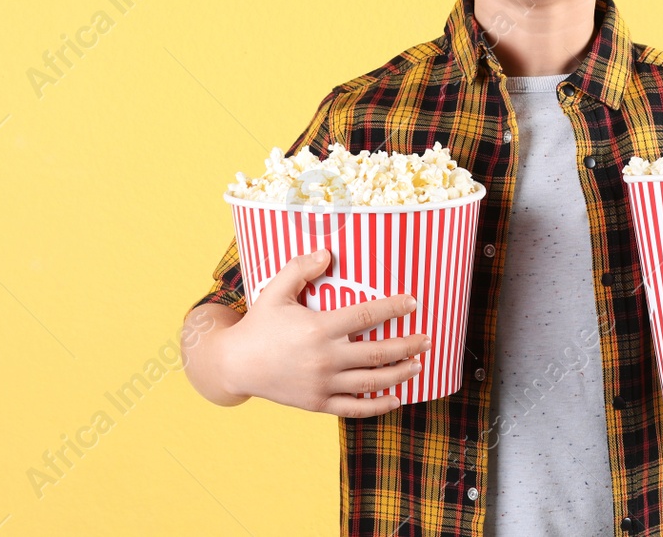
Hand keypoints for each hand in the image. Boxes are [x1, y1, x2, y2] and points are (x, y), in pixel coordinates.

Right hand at [206, 248, 430, 416]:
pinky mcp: (318, 403)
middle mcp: (324, 358)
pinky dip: (379, 406)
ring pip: (372, 382)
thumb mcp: (275, 290)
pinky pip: (355, 408)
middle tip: (427, 338)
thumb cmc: (259, 324)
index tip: (412, 303)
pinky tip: (396, 398)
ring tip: (419, 365)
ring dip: (401, 373)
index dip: (393, 308)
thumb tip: (328, 253)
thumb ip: (301, 269)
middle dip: (408, 345)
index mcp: (318, 328)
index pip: (366, 316)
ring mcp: (322, 384)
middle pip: (378, 352)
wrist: (236, 365)